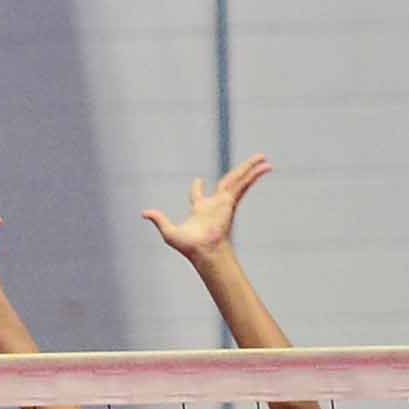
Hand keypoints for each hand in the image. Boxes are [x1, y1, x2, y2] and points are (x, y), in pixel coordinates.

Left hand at [142, 154, 271, 265]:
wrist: (204, 251)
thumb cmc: (189, 246)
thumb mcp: (169, 232)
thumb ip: (159, 220)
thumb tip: (144, 213)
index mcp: (200, 209)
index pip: (198, 195)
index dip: (197, 188)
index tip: (198, 182)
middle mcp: (215, 204)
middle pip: (227, 182)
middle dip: (237, 171)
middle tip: (250, 161)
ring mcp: (225, 202)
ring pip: (238, 179)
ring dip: (250, 168)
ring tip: (263, 157)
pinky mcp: (231, 202)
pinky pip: (244, 185)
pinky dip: (254, 176)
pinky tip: (264, 168)